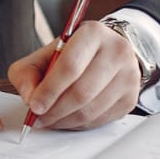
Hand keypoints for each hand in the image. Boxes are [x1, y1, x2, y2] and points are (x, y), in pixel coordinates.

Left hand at [8, 20, 139, 130]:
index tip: (34, 106)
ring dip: (65, 121)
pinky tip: (67, 119)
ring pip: (91, 110)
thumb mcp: (45, 54)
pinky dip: (79, 125)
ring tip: (50, 120)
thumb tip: (30, 99)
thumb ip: (28, 73)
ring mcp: (128, 76)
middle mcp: (116, 51)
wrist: (106, 53)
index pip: (70, 66)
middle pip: (81, 92)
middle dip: (55, 110)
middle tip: (38, 118)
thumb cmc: (74, 54)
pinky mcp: (130, 99)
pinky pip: (100, 120)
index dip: (49, 90)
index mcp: (93, 33)